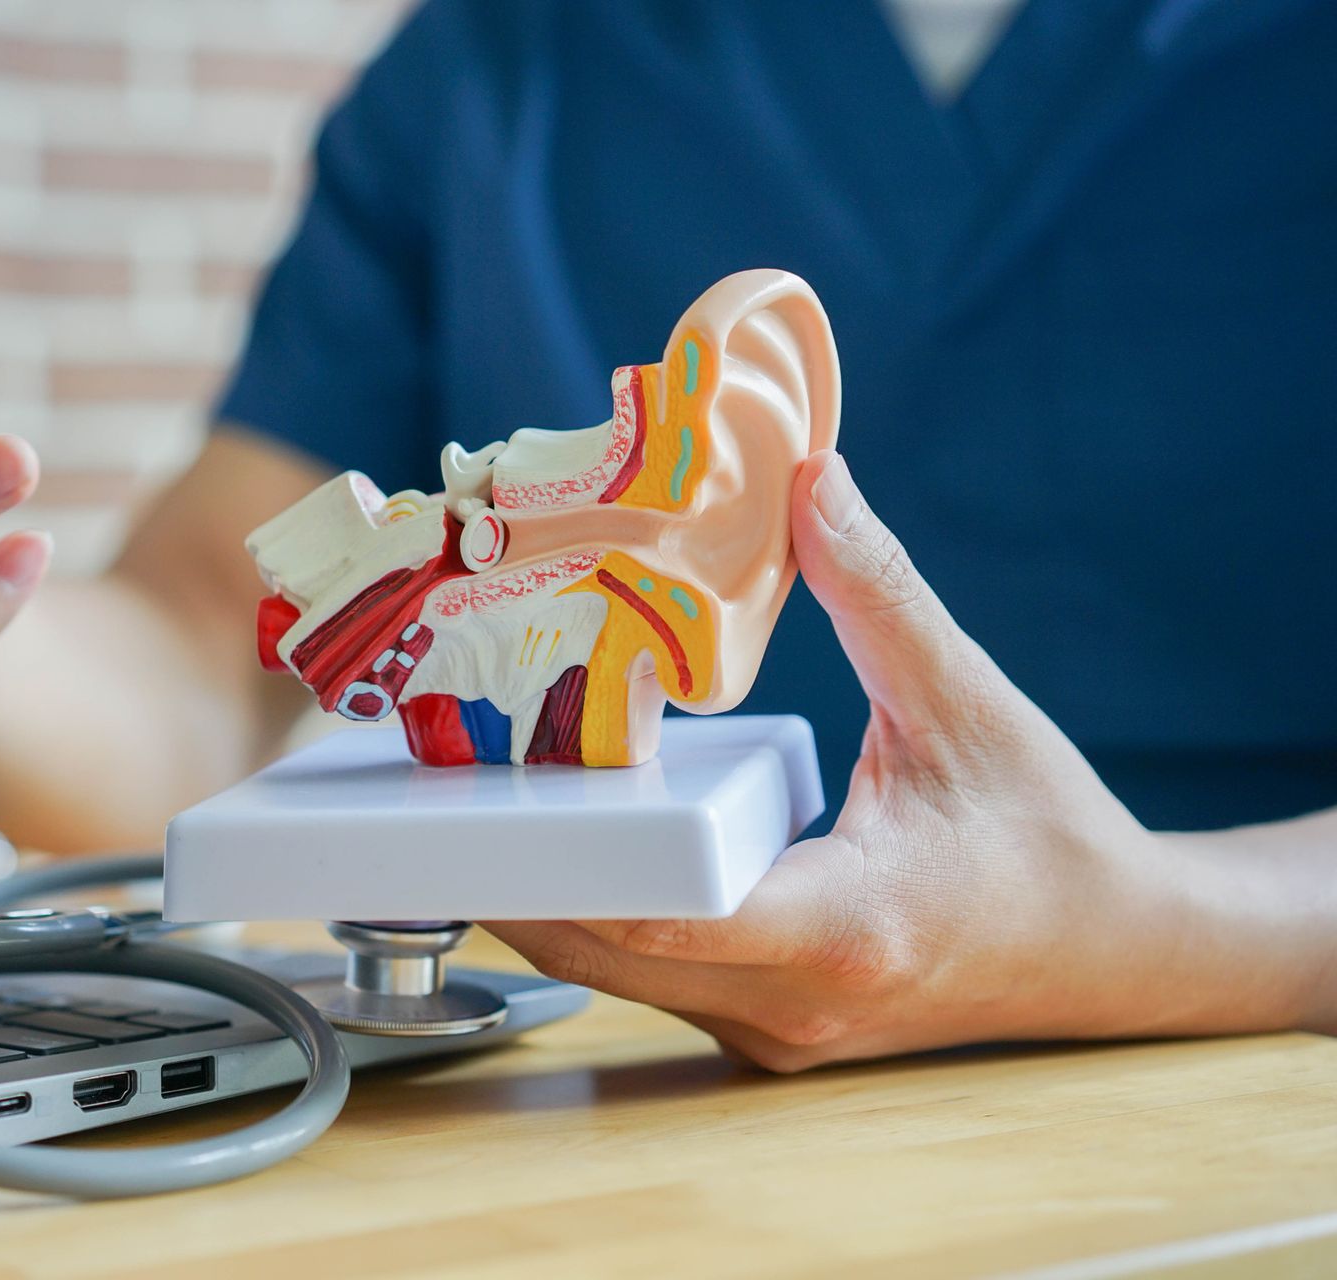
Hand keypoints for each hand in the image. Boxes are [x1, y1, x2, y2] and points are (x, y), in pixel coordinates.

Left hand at [489, 451, 1309, 1070]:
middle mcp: (795, 999)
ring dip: (543, 897)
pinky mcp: (765, 1029)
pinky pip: (649, 980)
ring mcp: (774, 1030)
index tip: (480, 793)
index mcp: (848, 925)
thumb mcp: (968, 701)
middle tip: (435, 780)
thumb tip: (808, 481)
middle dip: (515, 871)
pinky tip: (560, 845)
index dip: (560, 860)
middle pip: (605, 952)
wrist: (1113, 951)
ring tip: (476, 800)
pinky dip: (596, 916)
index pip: (668, 911)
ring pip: (614, 978)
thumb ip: (881, 591)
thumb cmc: (1049, 832)